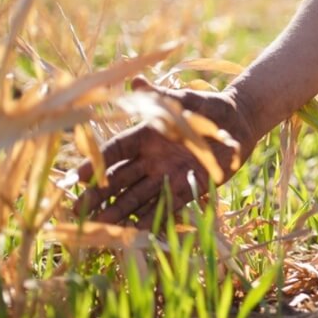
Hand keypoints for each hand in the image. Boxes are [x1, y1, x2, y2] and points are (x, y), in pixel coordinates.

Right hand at [73, 76, 254, 227]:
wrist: (240, 122)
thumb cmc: (210, 106)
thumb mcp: (186, 100)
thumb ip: (162, 97)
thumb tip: (136, 82)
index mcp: (146, 135)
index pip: (115, 151)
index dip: (96, 163)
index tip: (77, 177)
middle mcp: (151, 159)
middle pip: (119, 179)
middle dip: (98, 195)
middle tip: (77, 211)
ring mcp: (167, 176)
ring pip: (137, 197)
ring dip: (119, 212)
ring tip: (98, 227)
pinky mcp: (187, 189)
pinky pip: (165, 207)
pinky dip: (150, 220)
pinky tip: (133, 234)